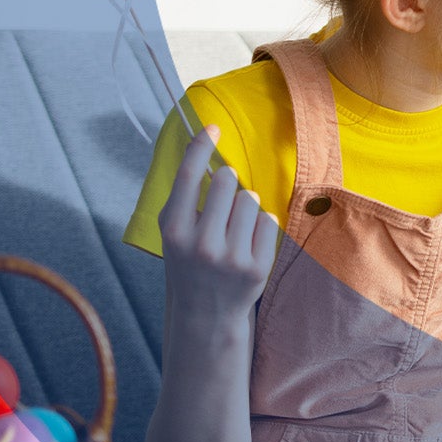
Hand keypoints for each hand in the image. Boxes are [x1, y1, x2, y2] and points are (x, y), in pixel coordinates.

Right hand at [159, 125, 277, 322]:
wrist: (204, 313)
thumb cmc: (189, 261)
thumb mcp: (174, 232)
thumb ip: (185, 198)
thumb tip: (207, 152)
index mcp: (174, 231)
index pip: (188, 177)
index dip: (201, 147)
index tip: (213, 127)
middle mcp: (201, 244)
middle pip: (227, 183)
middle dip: (228, 184)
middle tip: (222, 204)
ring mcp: (231, 257)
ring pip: (250, 200)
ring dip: (245, 205)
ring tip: (233, 227)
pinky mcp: (256, 267)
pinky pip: (268, 220)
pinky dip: (260, 225)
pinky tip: (247, 242)